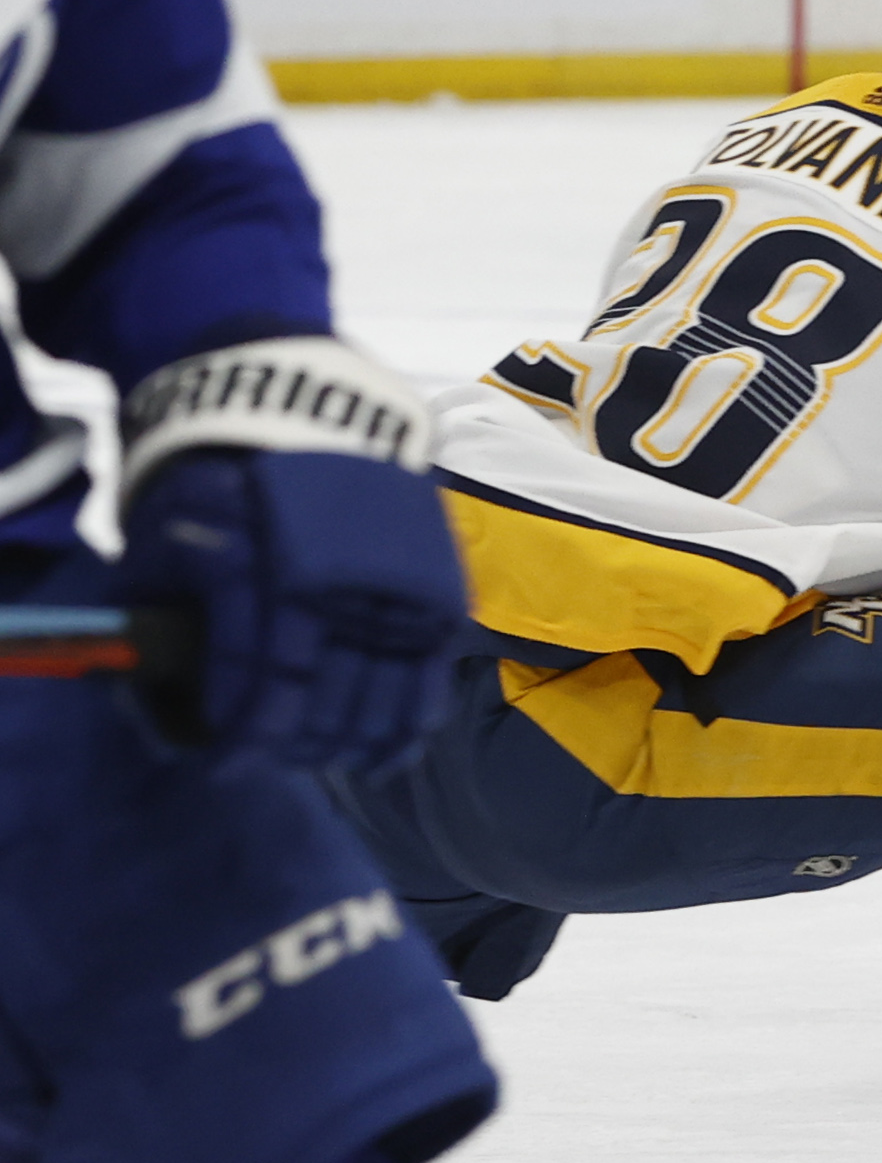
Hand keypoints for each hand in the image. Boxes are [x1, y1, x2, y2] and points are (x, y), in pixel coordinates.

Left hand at [113, 338, 469, 773]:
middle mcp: (345, 583)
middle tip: (268, 759)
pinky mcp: (434, 583)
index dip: (245, 735)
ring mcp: (398, 585)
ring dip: (349, 742)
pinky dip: (410, 724)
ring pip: (384, 696)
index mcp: (276, 570)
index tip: (224, 761)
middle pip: (327, 699)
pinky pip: (429, 672)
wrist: (299, 402)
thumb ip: (166, 616)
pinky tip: (388, 755)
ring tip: (321, 758)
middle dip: (294, 743)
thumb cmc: (220, 473)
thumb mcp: (166, 534)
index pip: (265, 682)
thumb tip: (170, 701)